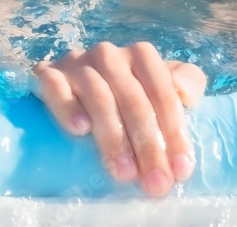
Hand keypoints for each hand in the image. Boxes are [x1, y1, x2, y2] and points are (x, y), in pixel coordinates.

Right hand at [31, 41, 206, 196]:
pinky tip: (80, 130)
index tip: (181, 170)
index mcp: (142, 55)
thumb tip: (186, 94)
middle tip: (156, 183)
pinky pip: (56, 87)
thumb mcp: (162, 82)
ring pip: (99, 98)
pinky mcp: (49, 74)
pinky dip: (68, 107)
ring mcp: (78, 63)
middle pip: (134, 100)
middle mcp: (110, 55)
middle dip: (148, 145)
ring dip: (114, 138)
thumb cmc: (129, 89)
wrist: (74, 80)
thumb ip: (187, 81)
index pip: (163, 93)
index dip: (175, 132)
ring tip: (125, 173)